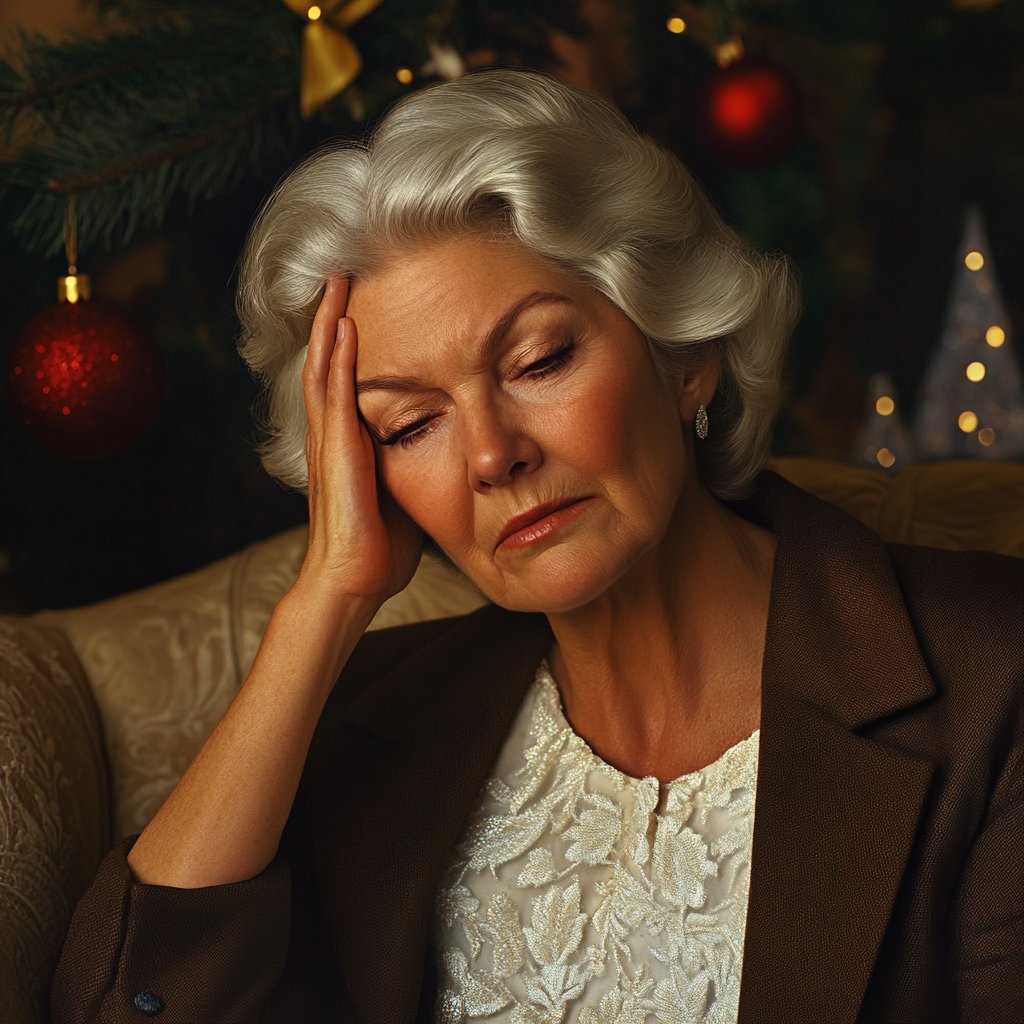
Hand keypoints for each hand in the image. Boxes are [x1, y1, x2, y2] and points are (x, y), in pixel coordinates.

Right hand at [294, 276, 422, 606]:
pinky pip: (335, 396)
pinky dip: (338, 359)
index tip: (363, 306)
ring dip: (330, 323)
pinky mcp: (338, 454)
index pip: (344, 380)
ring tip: (338, 281)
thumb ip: (416, 465)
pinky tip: (345, 326)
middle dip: (333, 317)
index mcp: (348, 445)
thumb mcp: (404, 494)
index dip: (348, 342)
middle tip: (343, 274)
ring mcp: (330, 443)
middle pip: (327, 362)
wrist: (353, 583)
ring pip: (324, 368)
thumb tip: (450, 450)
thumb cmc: (380, 549)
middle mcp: (332, 436)